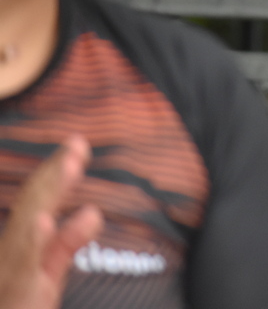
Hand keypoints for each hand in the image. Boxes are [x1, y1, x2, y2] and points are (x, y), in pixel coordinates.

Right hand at [0, 136, 102, 308]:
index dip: (53, 170)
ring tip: (70, 165)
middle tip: (78, 142)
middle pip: (32, 204)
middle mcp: (8, 252)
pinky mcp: (16, 293)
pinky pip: (23, 267)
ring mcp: (8, 270)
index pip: (36, 199)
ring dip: (48, 193)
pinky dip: (33, 242)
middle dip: (53, 172)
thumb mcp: (45, 273)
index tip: (76, 144)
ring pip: (28, 226)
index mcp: (18, 244)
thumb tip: (92, 212)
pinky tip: (44, 222)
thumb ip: (65, 243)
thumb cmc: (19, 304)